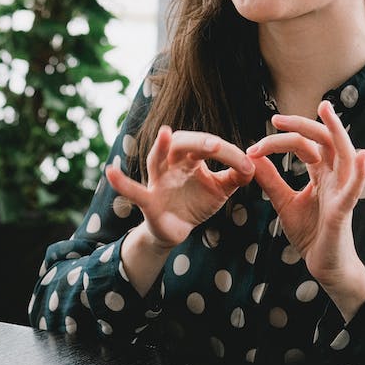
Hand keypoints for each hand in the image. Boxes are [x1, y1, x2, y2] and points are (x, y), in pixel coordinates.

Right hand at [106, 126, 254, 248]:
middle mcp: (172, 163)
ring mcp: (157, 180)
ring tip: (164, 134)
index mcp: (191, 158)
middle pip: (182, 143)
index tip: (247, 166)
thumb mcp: (220, 189)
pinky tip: (110, 173)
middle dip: (198, 142)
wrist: (176, 230)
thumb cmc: (196, 202)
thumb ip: (237, 176)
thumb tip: (255, 165)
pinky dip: (121, 183)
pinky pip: (133, 190)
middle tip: (215, 145)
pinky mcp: (147, 200)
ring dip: (160, 147)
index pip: (209, 146)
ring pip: (156, 159)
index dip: (228, 154)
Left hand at [246, 100, 364, 317]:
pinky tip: (362, 156)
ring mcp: (342, 192)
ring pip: (344, 154)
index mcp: (321, 174)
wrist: (324, 265)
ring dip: (337, 132)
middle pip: (323, 141)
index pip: (304, 146)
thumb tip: (252, 157)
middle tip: (276, 118)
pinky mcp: (344, 211)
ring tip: (328, 112)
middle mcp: (335, 177)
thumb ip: (271, 180)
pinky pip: (355, 189)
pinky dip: (359, 173)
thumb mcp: (284, 202)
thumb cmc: (310, 233)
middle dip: (302, 126)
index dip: (279, 141)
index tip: (253, 147)